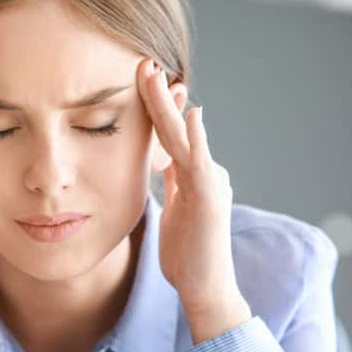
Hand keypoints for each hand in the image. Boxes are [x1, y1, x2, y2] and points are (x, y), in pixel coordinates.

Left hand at [136, 58, 248, 321]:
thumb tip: (163, 161)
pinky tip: (191, 115)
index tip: (143, 78)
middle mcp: (205, 172)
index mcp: (192, 175)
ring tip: (154, 76)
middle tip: (141, 63)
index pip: (169, 134)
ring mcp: (210, 183)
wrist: (206, 289)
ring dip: (167, 106)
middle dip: (157, 96)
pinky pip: (201, 164)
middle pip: (174, 128)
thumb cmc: (188, 256)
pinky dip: (196, 139)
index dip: (157, 107)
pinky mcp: (210, 199)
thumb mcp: (174, 212)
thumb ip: (173, 185)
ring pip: (183, 138)